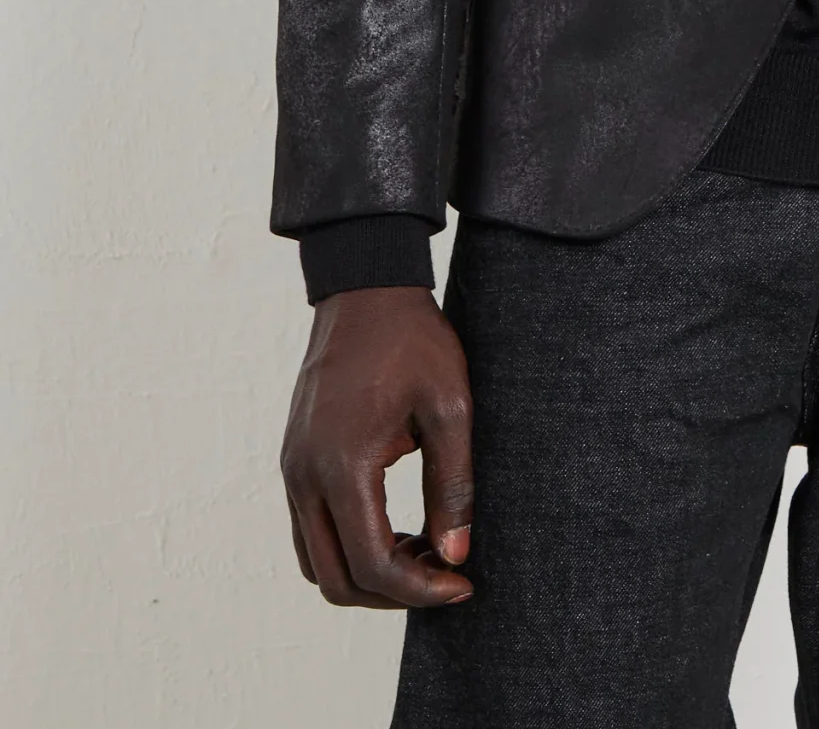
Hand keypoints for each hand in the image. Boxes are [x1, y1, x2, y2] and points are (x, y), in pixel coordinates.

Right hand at [281, 287, 475, 609]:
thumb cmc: (412, 340)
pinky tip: (396, 527)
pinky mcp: (294, 460)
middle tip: (446, 573)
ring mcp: (292, 469)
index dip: (421, 590)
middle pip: (336, 580)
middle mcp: (304, 476)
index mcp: (342, 465)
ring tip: (425, 550)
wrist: (365, 287)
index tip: (463, 583)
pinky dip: (349, 546)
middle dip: (394, 593)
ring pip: (317, 562)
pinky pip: (310, 530)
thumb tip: (455, 555)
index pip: (373, 564)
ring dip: (368, 574)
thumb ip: (452, 485)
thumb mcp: (449, 406)